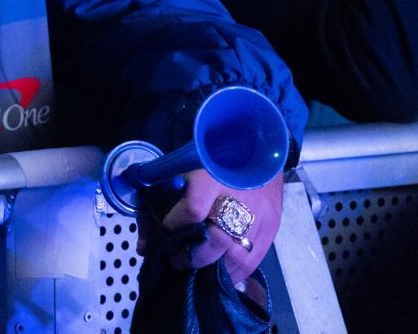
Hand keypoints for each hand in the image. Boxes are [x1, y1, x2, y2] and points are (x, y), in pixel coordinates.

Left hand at [139, 170, 283, 284]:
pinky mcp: (272, 226)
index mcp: (214, 175)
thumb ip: (163, 200)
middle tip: (177, 258)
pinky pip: (252, 261)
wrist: (259, 145)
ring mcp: (259, 214)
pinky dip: (234, 273)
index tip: (165, 230)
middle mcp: (239, 197)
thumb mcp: (186, 167)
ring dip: (213, 270)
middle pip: (216, 240)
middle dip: (192, 257)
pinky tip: (219, 272)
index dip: (174, 226)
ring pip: (235, 257)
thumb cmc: (215, 156)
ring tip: (197, 267)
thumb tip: (145, 246)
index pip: (193, 209)